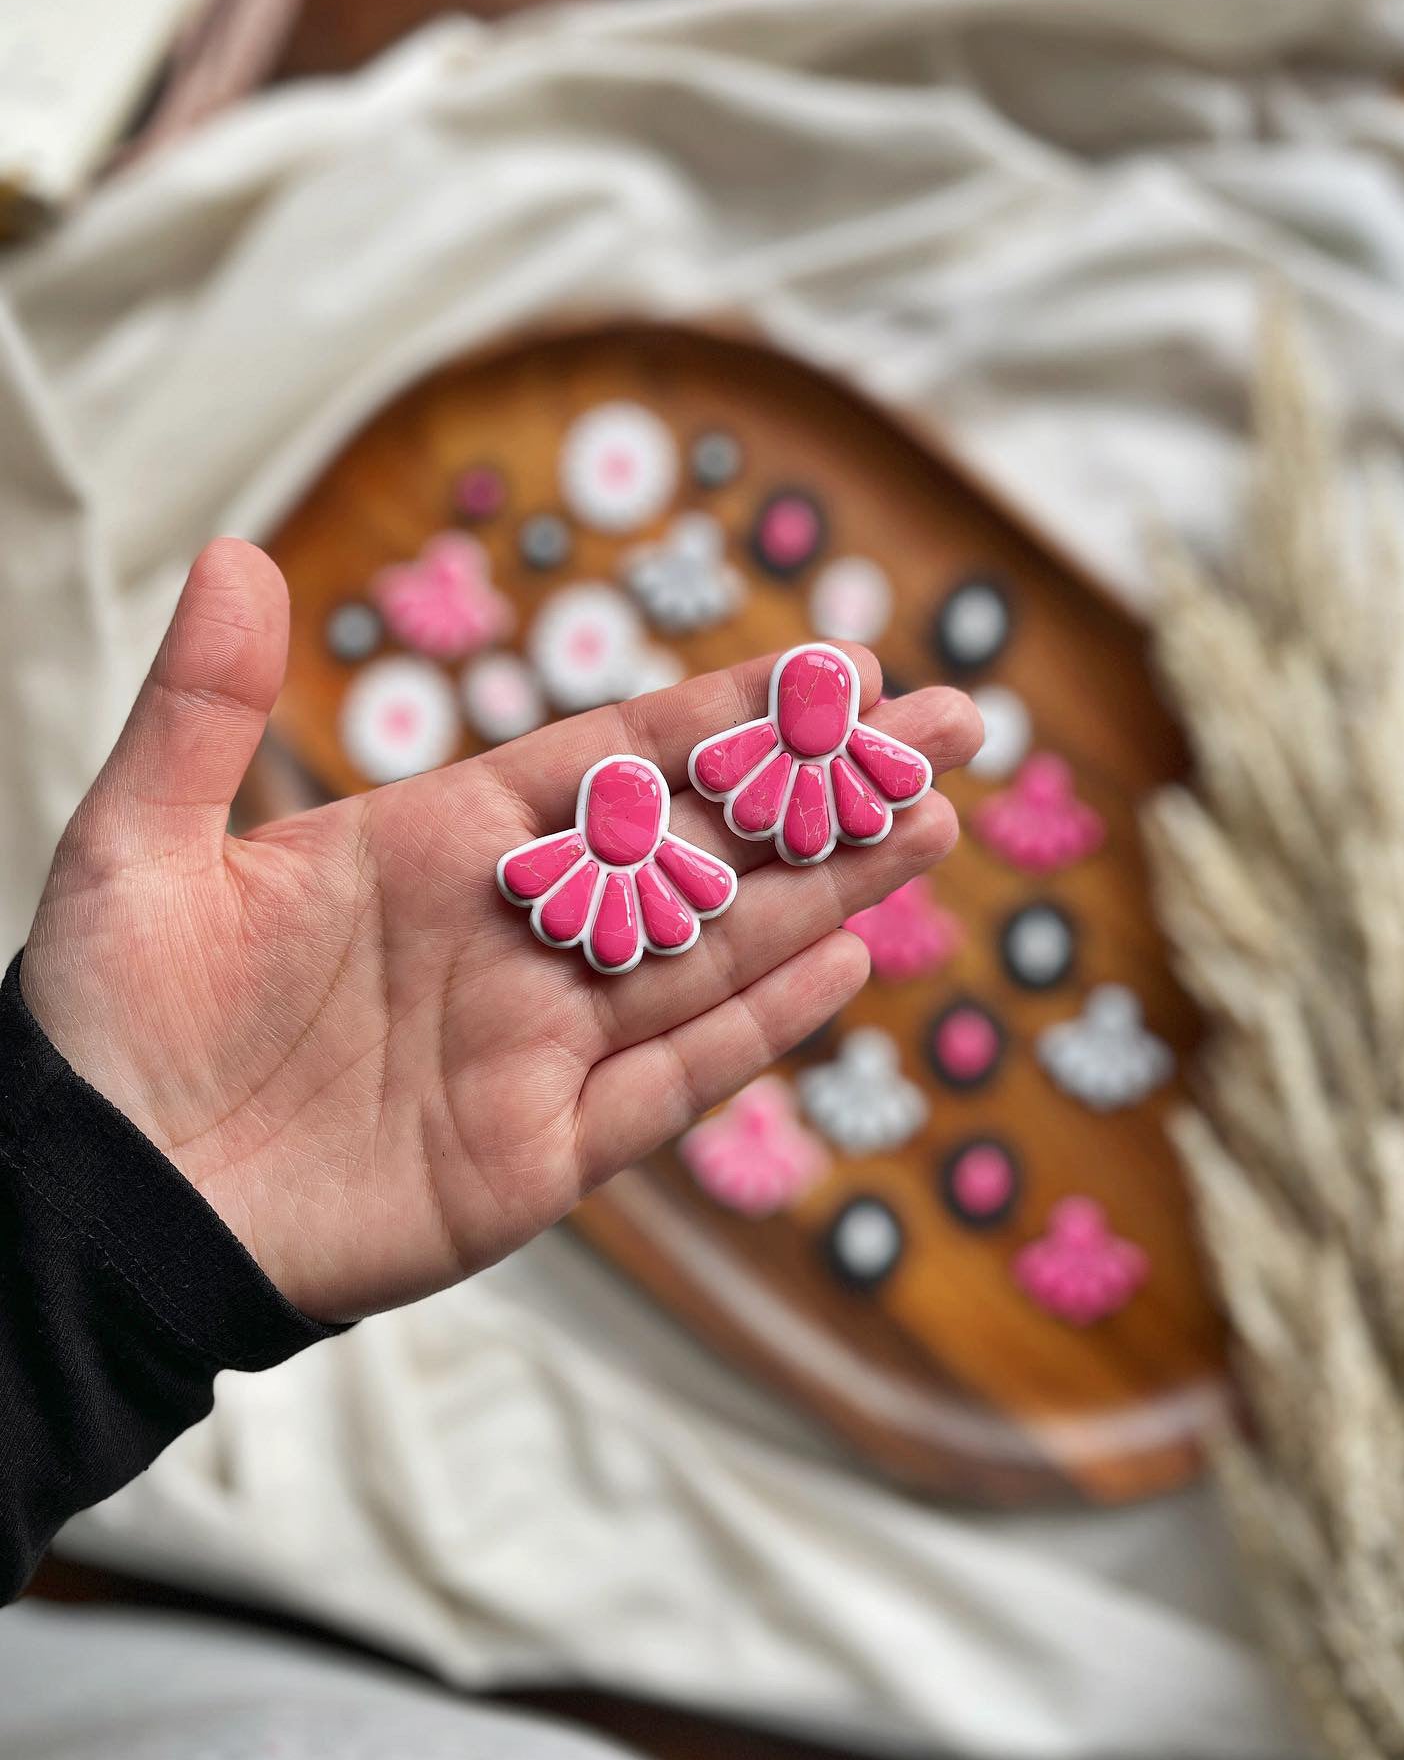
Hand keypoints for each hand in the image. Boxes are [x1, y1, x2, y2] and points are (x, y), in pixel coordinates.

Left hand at [22, 541, 979, 1320]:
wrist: (98, 1203)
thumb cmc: (108, 1025)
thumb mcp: (136, 849)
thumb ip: (203, 712)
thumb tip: (239, 556)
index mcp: (442, 847)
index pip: (618, 763)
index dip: (728, 718)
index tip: (833, 672)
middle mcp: (516, 936)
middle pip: (704, 849)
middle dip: (826, 790)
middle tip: (950, 729)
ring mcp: (537, 1047)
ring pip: (714, 955)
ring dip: (826, 893)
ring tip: (931, 825)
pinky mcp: (535, 1156)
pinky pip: (666, 1085)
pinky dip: (753, 1032)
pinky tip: (842, 967)